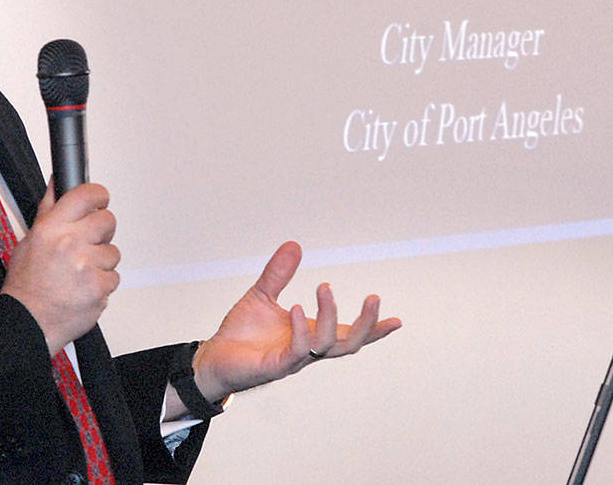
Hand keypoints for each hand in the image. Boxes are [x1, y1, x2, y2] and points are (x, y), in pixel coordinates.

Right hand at [0, 182, 119, 354]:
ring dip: (101, 262)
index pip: (86, 194)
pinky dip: (102, 283)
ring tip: (79, 273)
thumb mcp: (30, 240)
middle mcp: (70, 243)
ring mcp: (86, 266)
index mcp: (52, 227)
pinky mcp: (99, 287)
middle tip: (86, 245)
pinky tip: (83, 288)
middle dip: (101, 232)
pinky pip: (114, 277)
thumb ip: (50, 210)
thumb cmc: (26, 284)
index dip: (98, 196)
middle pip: (108, 221)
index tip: (99, 200)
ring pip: (113, 252)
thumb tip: (58, 183)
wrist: (27, 322)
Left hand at [189, 241, 400, 401]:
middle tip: (373, 297)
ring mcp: (294, 359)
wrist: (214, 358)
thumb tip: (295, 244)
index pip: (349, 334)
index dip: (373, 330)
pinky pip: (298, 352)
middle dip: (367, 325)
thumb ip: (279, 274)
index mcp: (311, 334)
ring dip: (330, 316)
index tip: (398, 321)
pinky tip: (296, 308)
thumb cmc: (242, 333)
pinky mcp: (275, 366)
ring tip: (324, 288)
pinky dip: (301, 329)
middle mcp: (308, 349)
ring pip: (327, 345)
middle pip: (349, 344)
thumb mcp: (262, 295)